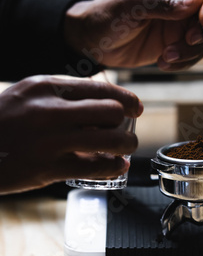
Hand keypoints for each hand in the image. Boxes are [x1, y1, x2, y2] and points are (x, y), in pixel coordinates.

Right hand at [0, 75, 142, 193]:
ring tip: (126, 149)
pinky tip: (117, 166)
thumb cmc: (3, 121)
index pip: (100, 88)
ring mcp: (49, 141)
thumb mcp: (28, 94)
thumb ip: (62, 95)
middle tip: (129, 131)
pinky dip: (112, 167)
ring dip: (125, 145)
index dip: (126, 99)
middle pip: (110, 112)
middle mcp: (49, 110)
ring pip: (108, 140)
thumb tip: (101, 102)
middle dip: (127, 123)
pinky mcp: (48, 168)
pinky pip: (93, 167)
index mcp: (46, 87)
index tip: (135, 107)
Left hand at [64, 0, 202, 71]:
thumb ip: (164, 5)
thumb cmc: (105, 15)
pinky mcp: (175, 44)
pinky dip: (183, 62)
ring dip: (190, 51)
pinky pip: (192, 54)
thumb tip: (196, 0)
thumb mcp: (131, 6)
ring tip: (166, 58)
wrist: (92, 42)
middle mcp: (179, 1)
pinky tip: (163, 63)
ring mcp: (178, 24)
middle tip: (187, 42)